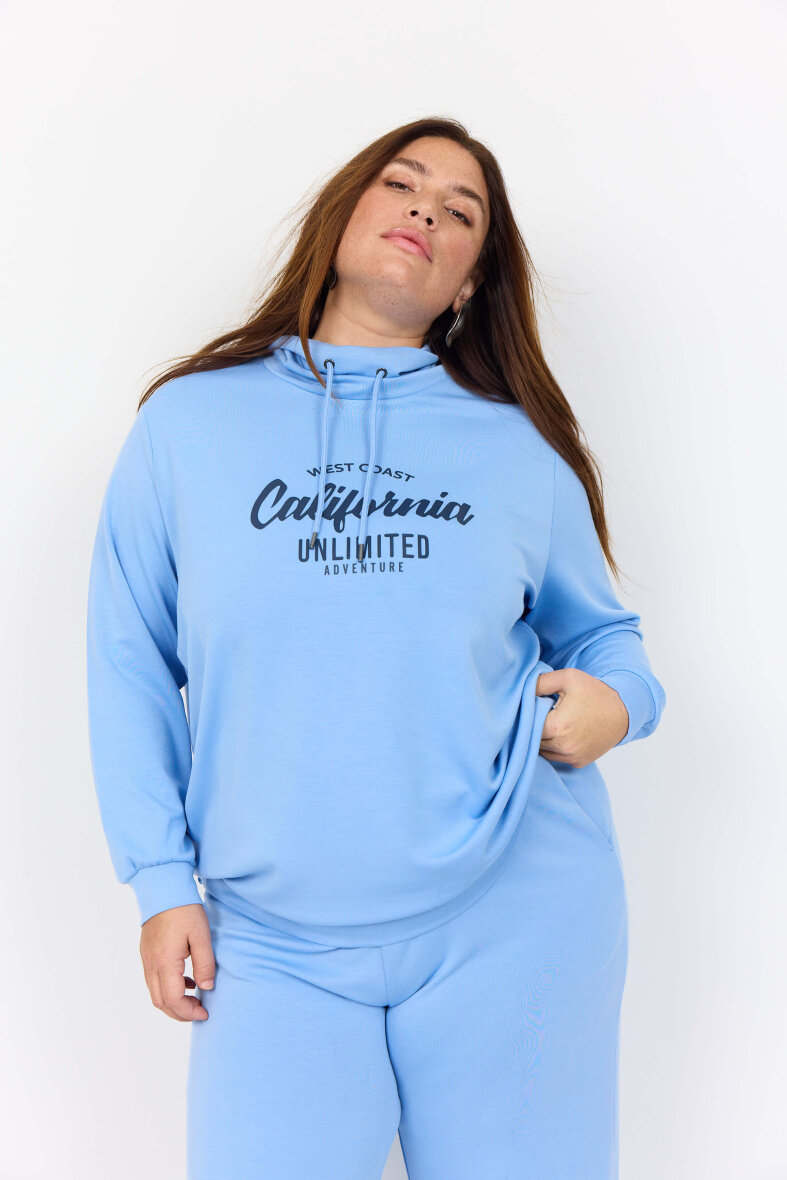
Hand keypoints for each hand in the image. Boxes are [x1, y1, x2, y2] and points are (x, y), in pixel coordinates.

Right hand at [139, 903, 215, 1021]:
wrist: (162, 888)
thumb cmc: (184, 910)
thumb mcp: (201, 935)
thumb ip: (205, 964)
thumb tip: (206, 987)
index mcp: (165, 962)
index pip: (173, 999)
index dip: (188, 1011)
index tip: (204, 1013)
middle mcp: (151, 964)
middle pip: (160, 1002)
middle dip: (180, 1013)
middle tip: (199, 1011)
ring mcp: (146, 959)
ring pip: (154, 993)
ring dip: (173, 1002)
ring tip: (194, 998)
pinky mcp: (146, 953)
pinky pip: (153, 980)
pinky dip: (167, 988)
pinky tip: (185, 980)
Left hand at [536, 667, 628, 767]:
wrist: (624, 711)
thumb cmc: (596, 693)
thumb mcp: (568, 678)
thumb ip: (541, 682)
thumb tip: (521, 690)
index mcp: (557, 726)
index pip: (527, 724)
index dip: (526, 715)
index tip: (530, 706)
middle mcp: (563, 746)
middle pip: (533, 739)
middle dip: (533, 726)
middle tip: (540, 713)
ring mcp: (571, 756)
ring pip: (543, 750)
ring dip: (542, 739)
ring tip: (550, 723)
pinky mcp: (578, 762)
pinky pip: (556, 756)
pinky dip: (554, 747)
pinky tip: (560, 733)